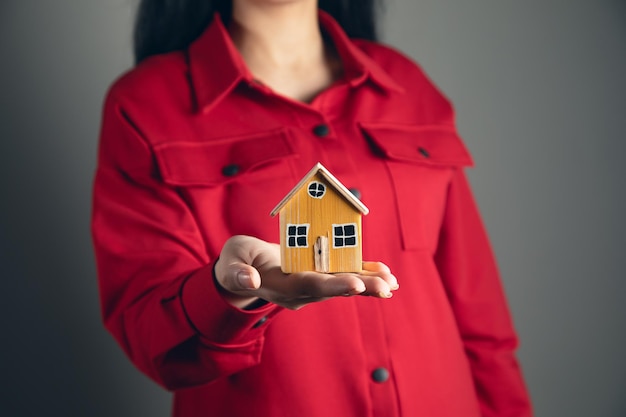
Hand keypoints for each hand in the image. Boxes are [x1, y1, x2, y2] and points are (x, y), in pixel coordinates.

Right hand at [214, 235, 398, 309]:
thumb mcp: (230, 263)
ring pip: (342, 283)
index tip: (355, 284)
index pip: (309, 286)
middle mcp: (301, 290)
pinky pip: (343, 275)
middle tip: (386, 287)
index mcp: (282, 287)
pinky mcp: (317, 275)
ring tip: (392, 282)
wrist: (244, 271)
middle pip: (333, 288)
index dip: (333, 285)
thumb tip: (251, 280)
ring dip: (368, 283)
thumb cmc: (235, 263)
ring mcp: (310, 285)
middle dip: (361, 287)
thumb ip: (237, 272)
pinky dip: (363, 272)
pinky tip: (384, 272)